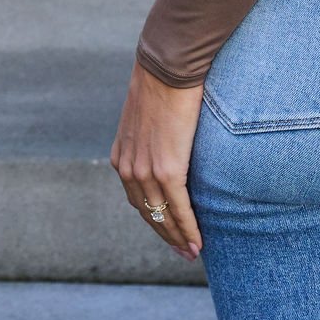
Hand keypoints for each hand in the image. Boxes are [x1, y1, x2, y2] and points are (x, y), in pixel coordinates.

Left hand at [110, 59, 204, 260]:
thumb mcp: (147, 112)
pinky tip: (197, 241)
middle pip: (147, 213)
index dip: (154, 218)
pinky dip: (188, 228)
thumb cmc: (163, 80)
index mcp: (122, 157)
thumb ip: (153, 132)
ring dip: (178, 238)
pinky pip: (179, 207)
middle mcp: (129, 169)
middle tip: (182, 251)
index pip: (137, 198)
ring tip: (192, 252)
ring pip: (163, 216)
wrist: (167, 66)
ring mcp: (146, 172)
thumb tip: (168, 132)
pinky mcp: (167, 170)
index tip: (167, 231)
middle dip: (165, 235)